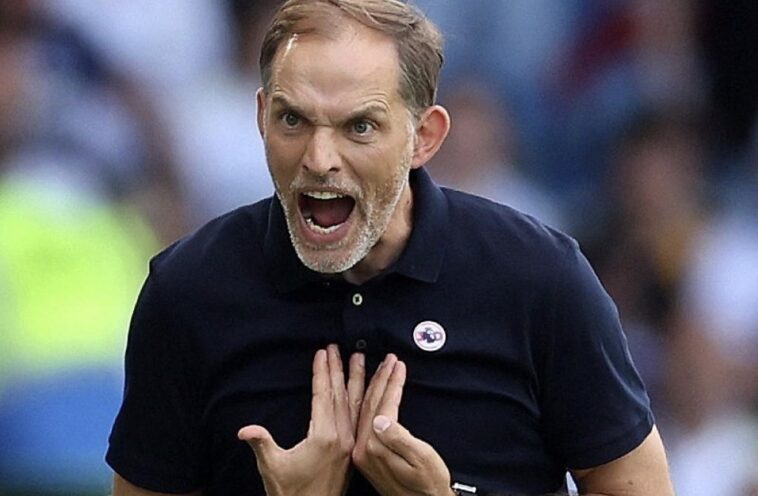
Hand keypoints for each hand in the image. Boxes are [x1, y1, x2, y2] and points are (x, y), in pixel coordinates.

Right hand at [238, 345, 364, 495]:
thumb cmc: (289, 494)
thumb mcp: (272, 468)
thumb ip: (261, 445)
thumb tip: (244, 430)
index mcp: (324, 437)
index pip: (323, 395)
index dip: (321, 372)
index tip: (322, 351)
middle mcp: (342, 437)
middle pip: (341, 395)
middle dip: (340, 368)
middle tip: (338, 346)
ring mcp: (350, 444)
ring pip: (356, 404)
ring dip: (358, 380)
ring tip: (361, 358)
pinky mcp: (353, 451)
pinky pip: (360, 417)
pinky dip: (364, 399)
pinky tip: (366, 389)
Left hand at [352, 355, 453, 495]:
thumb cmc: (428, 486)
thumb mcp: (421, 460)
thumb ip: (400, 439)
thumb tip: (382, 418)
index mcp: (376, 447)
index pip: (382, 405)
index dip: (392, 382)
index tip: (398, 364)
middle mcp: (364, 449)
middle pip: (371, 403)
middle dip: (381, 378)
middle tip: (390, 358)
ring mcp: (363, 452)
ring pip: (365, 410)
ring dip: (374, 386)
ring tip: (381, 367)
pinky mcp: (366, 456)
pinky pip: (364, 420)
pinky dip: (372, 401)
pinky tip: (375, 393)